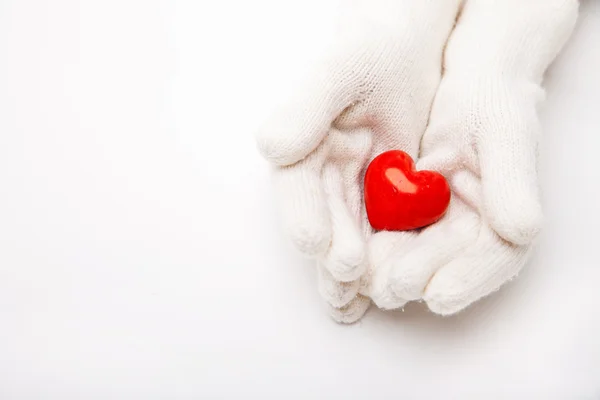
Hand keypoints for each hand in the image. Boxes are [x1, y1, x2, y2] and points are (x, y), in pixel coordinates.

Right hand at [256, 0, 460, 322]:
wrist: (407, 48)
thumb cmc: (372, 50)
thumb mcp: (340, 69)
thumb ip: (306, 106)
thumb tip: (273, 147)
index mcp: (301, 146)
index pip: (297, 189)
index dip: (306, 217)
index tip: (317, 245)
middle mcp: (320, 173)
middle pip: (322, 221)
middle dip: (331, 253)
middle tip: (346, 281)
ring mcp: (351, 187)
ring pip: (347, 234)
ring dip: (351, 270)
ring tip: (356, 302)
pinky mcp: (383, 195)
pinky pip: (379, 231)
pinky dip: (381, 258)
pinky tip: (383, 286)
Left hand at [369, 0, 578, 314]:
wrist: (466, 87)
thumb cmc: (491, 104)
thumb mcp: (504, 134)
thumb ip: (513, 182)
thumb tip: (522, 230)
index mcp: (508, 218)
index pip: (495, 259)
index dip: (466, 280)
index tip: (436, 295)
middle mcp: (475, 230)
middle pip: (448, 267)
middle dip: (417, 280)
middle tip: (385, 286)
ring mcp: (441, 225)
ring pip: (416, 259)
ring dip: (389, 271)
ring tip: (362, 277)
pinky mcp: (410, 215)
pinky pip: (391, 237)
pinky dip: (372, 247)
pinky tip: (352, 254)